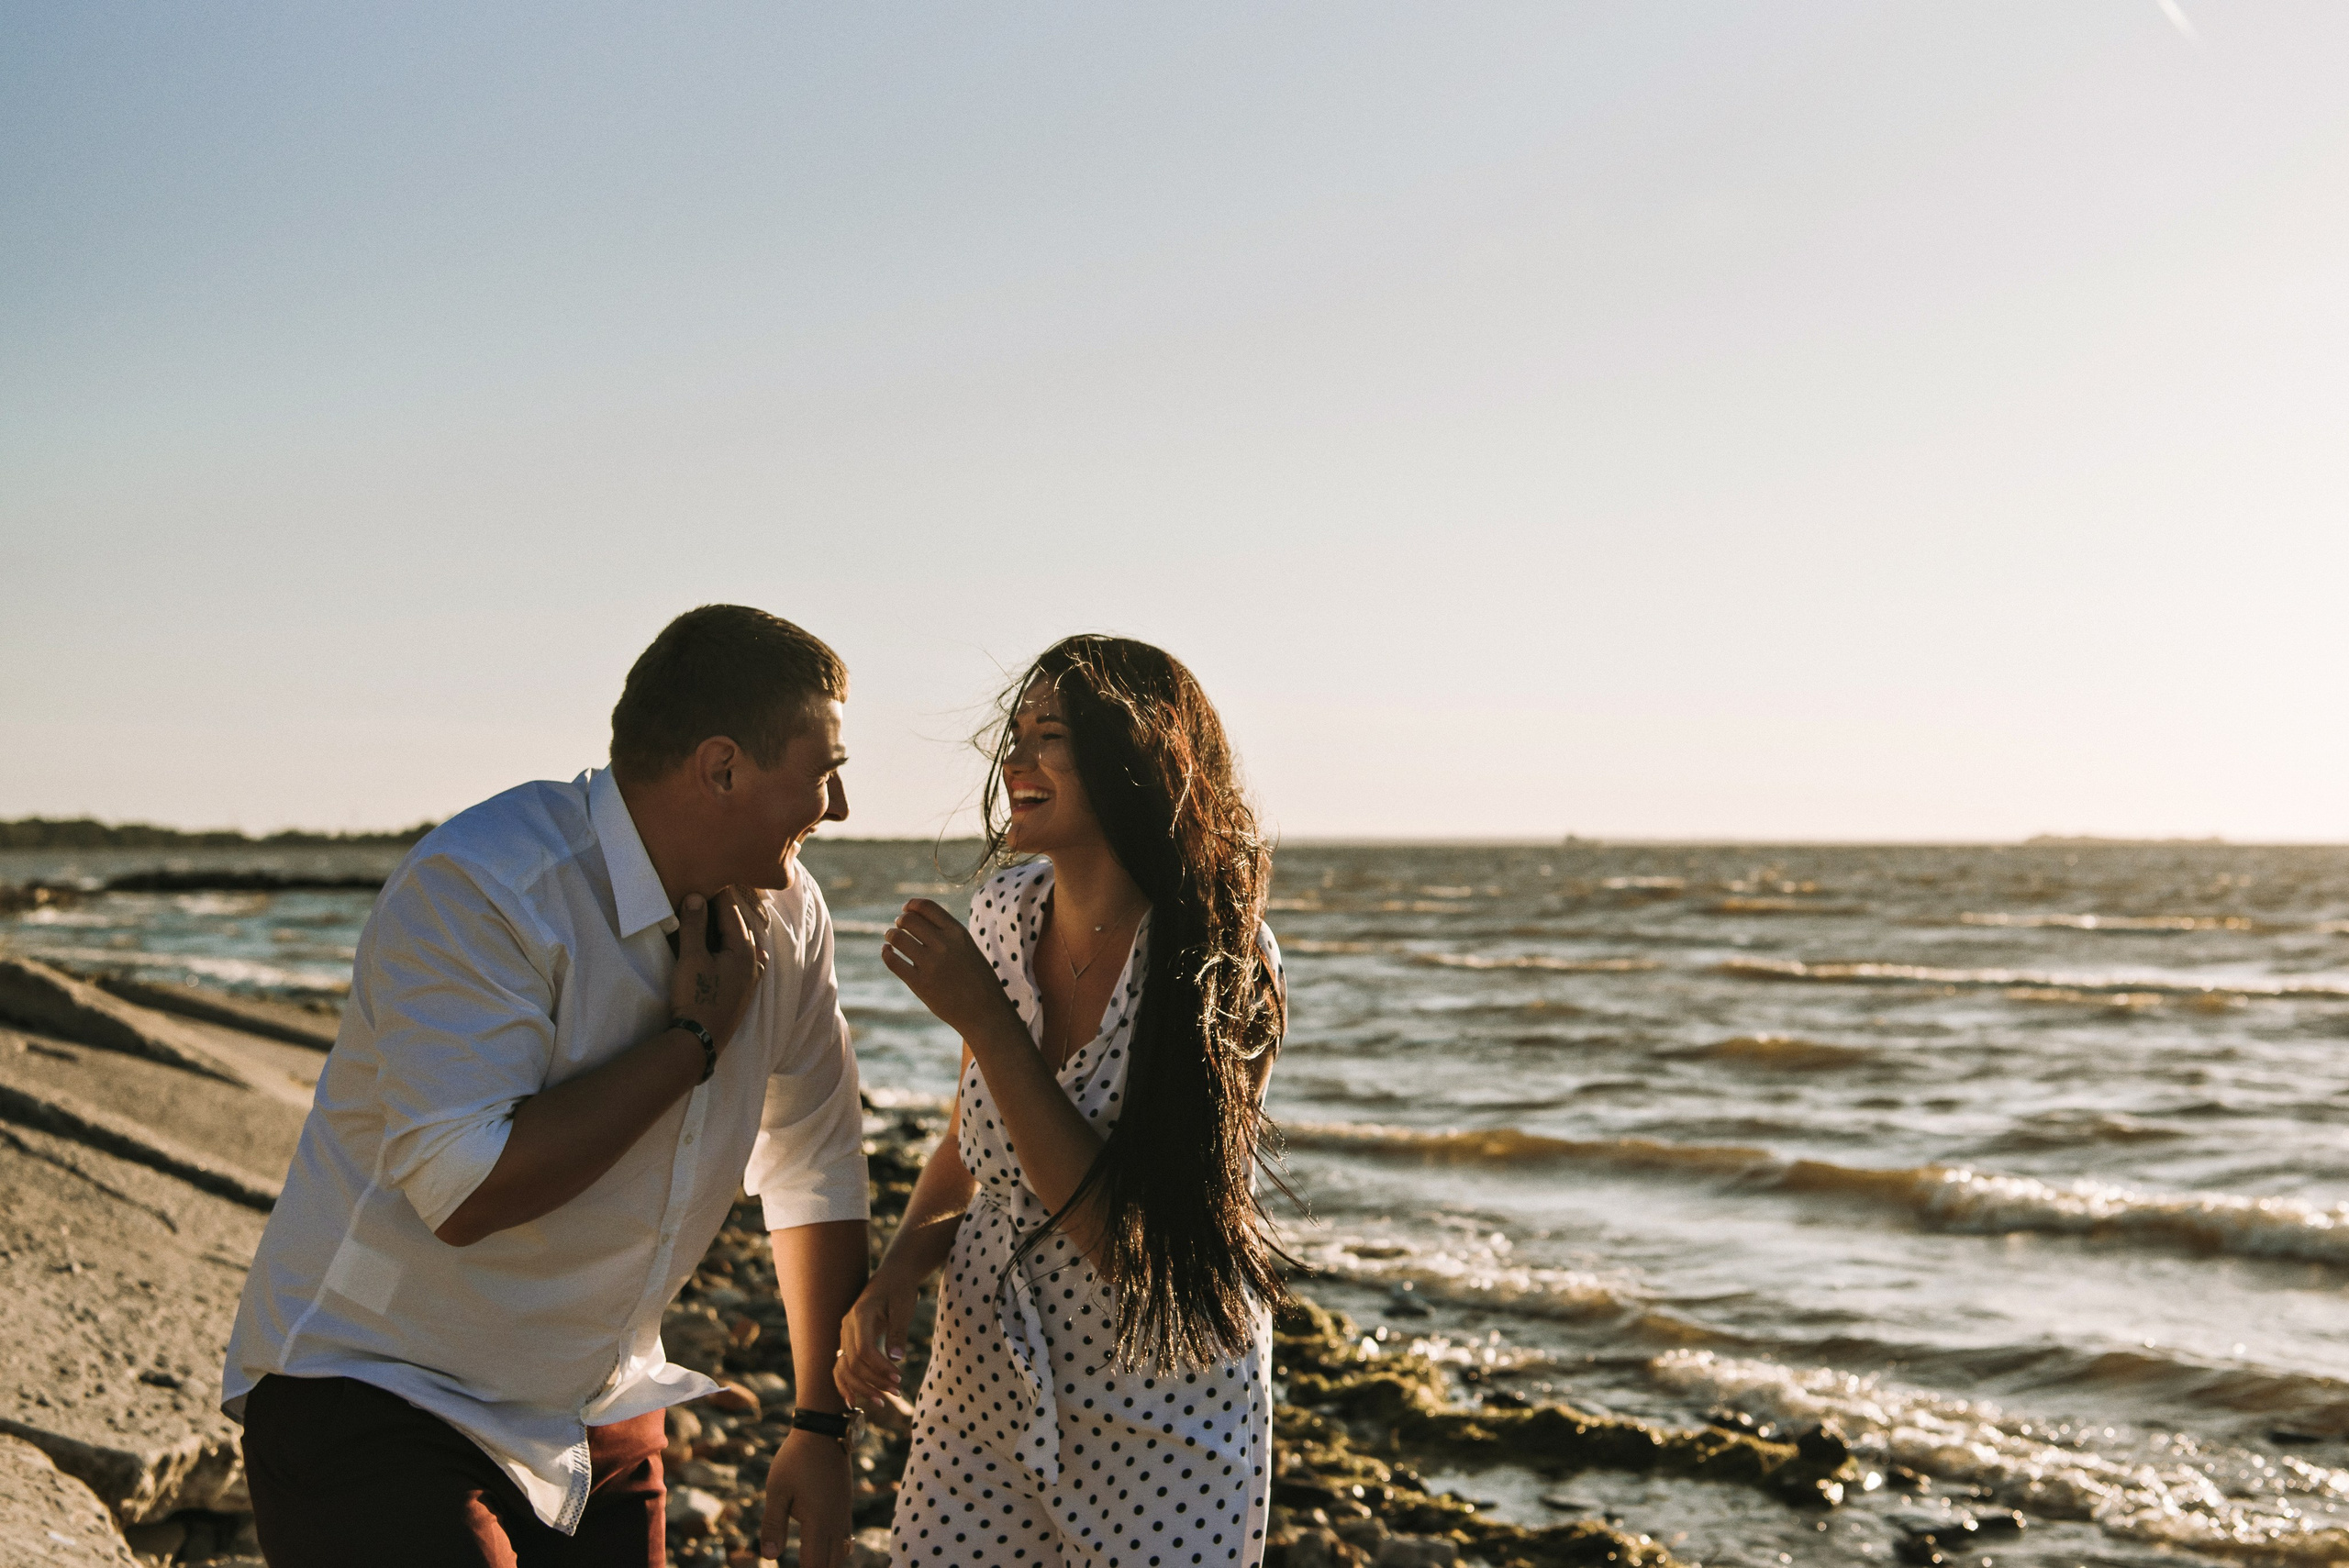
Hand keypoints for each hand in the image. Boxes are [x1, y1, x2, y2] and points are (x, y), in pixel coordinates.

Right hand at [670, 888, 765, 1046]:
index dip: (717, 892)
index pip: (730, 911)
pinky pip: (744, 960)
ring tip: (718, 913)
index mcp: (743, 949)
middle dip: (724, 908)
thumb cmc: (696, 997)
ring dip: (730, 928)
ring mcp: (750, 978)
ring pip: (742, 943)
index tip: (710, 873)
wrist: (700, 1040)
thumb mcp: (691, 958)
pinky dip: (737, 948)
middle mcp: (753, 961)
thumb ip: (695, 926)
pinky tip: (739, 949)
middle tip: (712, 888)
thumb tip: (698, 895)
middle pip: (738, 926)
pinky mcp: (743, 992)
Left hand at [758, 1430, 850, 1564]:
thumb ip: (773, 1525)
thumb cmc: (796, 1460)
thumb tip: (770, 1558)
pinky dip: (834, 1552)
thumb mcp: (777, 1491)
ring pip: (841, 1555)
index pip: (814, 1566)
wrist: (824, 1431)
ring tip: (811, 1564)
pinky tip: (822, 1551)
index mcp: (819, 1522)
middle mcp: (836, 1523)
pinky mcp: (845, 1506)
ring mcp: (844, 1515)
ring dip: (827, 1565)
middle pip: (831, 1565)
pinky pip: (845, 1540)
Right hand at [836, 1274, 916, 1409]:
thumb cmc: (900, 1288)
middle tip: (897, 1392)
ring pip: (844, 1367)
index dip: (880, 1368)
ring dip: (862, 1386)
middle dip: (874, 1381)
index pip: (864, 1350)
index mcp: (860, 1315)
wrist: (893, 1275)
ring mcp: (845, 1333)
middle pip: (853, 1362)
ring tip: (883, 1400)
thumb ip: (899, 1331)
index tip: (899, 1379)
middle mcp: (847, 1325)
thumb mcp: (904, 1306)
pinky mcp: (848, 1340)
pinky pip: (841, 1365)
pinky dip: (845, 1383)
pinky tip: (853, 1401)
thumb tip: (897, 1358)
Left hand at [881, 899, 1012, 1039]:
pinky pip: (893, 961)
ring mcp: (931, 965)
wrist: (985, 1012)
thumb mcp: (968, 948)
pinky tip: (887, 951)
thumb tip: (915, 919)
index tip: (906, 909)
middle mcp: (944, 945)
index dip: (911, 905)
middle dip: (900, 920)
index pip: (926, 906)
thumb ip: (947, 934)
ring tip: (891, 938)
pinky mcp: (920, 984)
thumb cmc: (977, 979)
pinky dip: (886, 952)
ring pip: (897, 938)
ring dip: (891, 935)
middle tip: (899, 926)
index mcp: (958, 933)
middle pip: (909, 920)